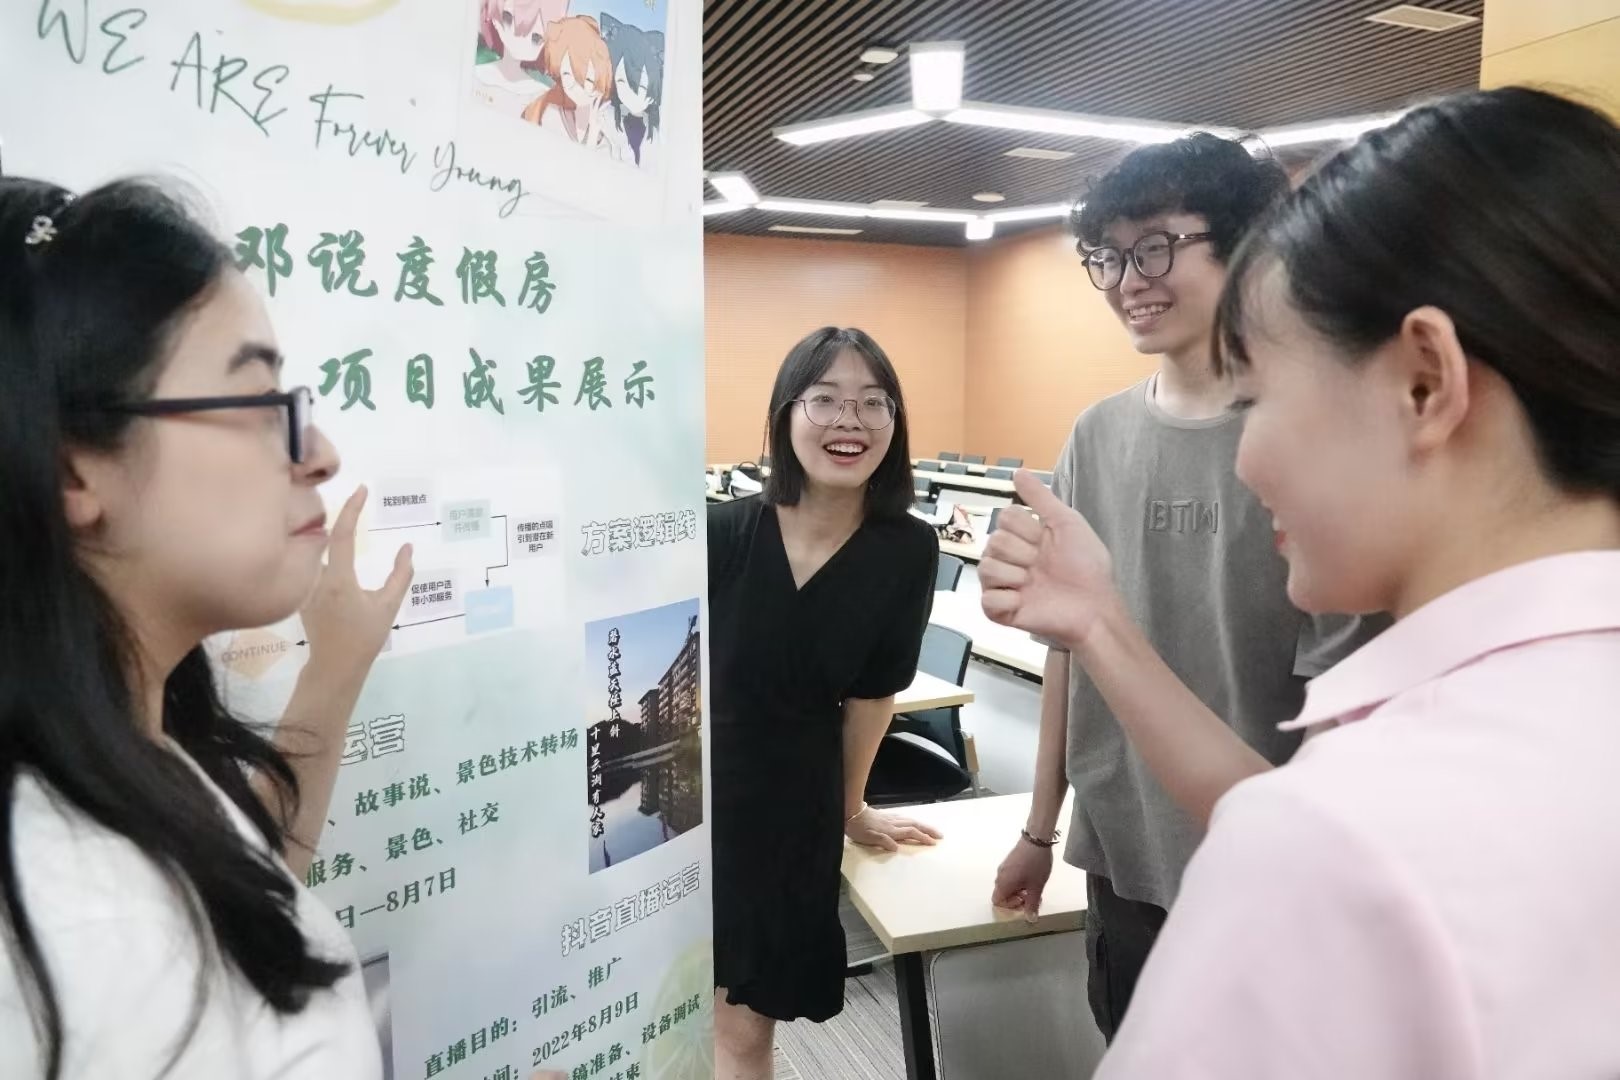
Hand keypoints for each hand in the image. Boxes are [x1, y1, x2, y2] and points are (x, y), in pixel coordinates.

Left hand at [300, 485, 413, 683]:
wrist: (334, 665)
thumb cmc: (364, 637)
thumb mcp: (389, 606)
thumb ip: (401, 575)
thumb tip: (407, 548)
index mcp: (339, 579)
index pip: (343, 535)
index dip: (353, 509)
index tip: (362, 490)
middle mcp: (317, 578)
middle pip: (325, 537)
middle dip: (340, 518)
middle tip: (357, 501)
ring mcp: (305, 585)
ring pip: (316, 551)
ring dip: (331, 536)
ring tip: (348, 524)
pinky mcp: (301, 592)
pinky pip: (311, 566)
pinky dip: (323, 554)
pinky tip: (333, 552)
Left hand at [844, 806, 942, 851]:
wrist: (850, 813)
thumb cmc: (858, 828)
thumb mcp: (868, 838)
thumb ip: (883, 842)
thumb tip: (896, 848)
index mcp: (891, 830)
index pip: (911, 833)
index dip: (922, 837)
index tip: (933, 842)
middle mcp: (893, 823)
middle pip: (915, 825)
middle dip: (928, 830)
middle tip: (940, 835)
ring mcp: (890, 818)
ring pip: (910, 820)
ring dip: (922, 825)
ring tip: (930, 829)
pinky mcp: (886, 816)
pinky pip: (904, 818)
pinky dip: (912, 820)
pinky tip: (912, 821)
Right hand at [980, 470, 1122, 649]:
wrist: (1095, 606)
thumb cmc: (1087, 566)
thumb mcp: (1067, 523)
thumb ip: (1040, 498)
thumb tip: (1018, 472)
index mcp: (1023, 538)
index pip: (1005, 518)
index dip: (1028, 529)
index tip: (1046, 541)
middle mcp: (1010, 559)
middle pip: (994, 541)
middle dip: (1023, 553)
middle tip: (1042, 566)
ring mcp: (1004, 586)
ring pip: (986, 568)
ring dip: (1015, 576)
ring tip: (1034, 584)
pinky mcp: (1000, 611)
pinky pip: (987, 599)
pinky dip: (1007, 601)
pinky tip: (1024, 602)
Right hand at [991, 836, 1053, 923]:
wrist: (1036, 840)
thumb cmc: (1035, 866)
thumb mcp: (1036, 887)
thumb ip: (1032, 905)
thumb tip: (1030, 920)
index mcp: (1003, 883)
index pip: (997, 901)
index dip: (1010, 906)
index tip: (1024, 902)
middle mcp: (1000, 875)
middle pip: (1002, 894)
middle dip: (1017, 899)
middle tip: (1032, 897)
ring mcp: (1004, 867)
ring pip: (1007, 885)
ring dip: (1019, 890)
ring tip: (1034, 887)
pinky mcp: (1010, 861)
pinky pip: (1010, 876)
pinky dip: (1019, 881)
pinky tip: (1032, 877)